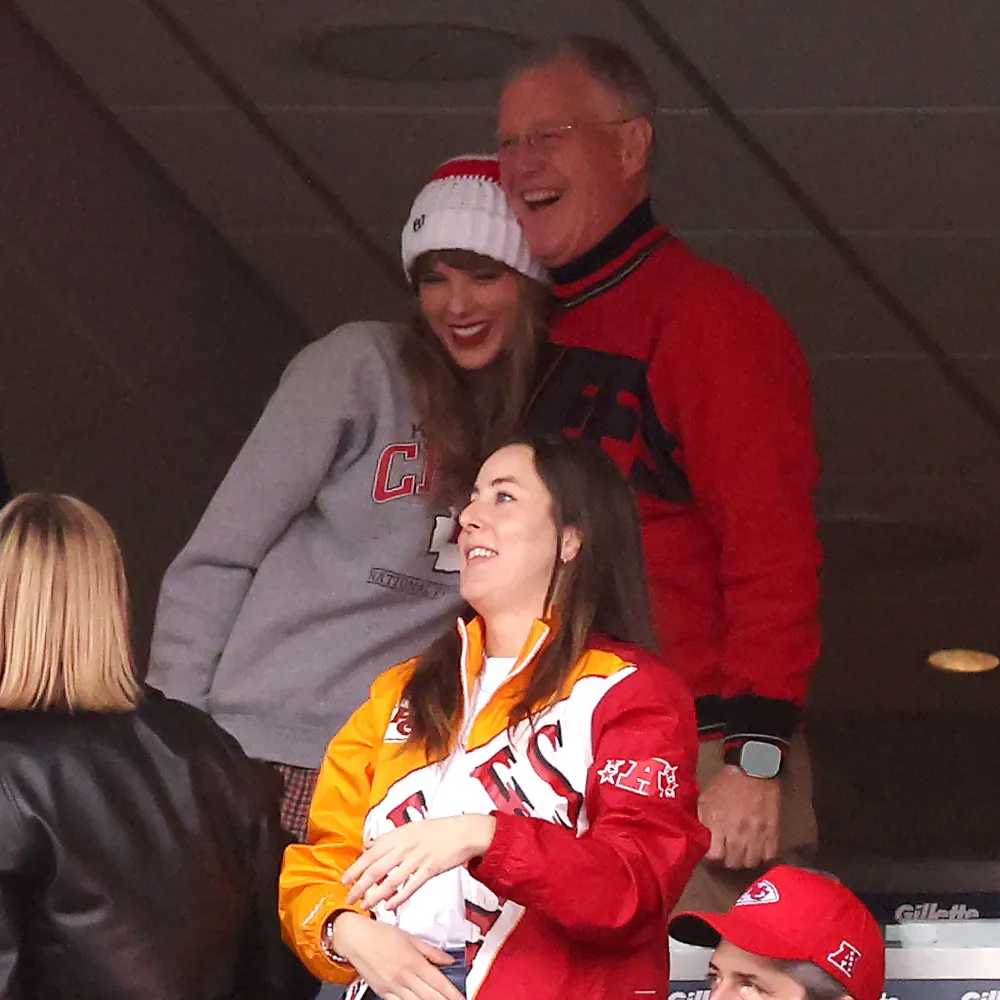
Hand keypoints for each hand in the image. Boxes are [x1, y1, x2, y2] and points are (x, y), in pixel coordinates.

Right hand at [331, 912, 463, 999]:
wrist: (355, 938)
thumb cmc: (380, 934)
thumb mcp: (410, 937)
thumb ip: (431, 950)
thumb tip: (448, 959)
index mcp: (412, 961)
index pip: (438, 981)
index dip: (452, 993)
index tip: (461, 998)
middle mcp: (403, 976)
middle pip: (429, 996)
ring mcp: (392, 986)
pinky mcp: (383, 992)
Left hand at [343, 815, 496, 911]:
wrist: (464, 831)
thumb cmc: (438, 830)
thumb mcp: (410, 827)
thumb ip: (389, 838)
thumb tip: (369, 845)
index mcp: (398, 836)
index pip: (370, 854)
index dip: (356, 868)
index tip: (344, 880)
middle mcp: (405, 846)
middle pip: (376, 869)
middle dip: (360, 885)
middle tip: (349, 898)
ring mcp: (417, 858)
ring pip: (390, 880)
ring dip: (375, 895)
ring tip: (365, 905)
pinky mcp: (430, 869)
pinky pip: (410, 886)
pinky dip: (398, 897)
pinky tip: (389, 906)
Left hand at [698, 765, 779, 868]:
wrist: (753, 769)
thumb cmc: (727, 783)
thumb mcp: (705, 798)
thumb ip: (702, 820)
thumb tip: (700, 837)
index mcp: (719, 824)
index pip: (714, 856)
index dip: (712, 856)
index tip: (712, 852)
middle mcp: (738, 833)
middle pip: (733, 863)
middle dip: (727, 860)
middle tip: (726, 853)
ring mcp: (757, 834)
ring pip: (750, 863)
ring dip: (744, 860)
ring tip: (741, 852)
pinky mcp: (772, 832)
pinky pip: (768, 856)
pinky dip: (761, 856)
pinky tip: (756, 849)